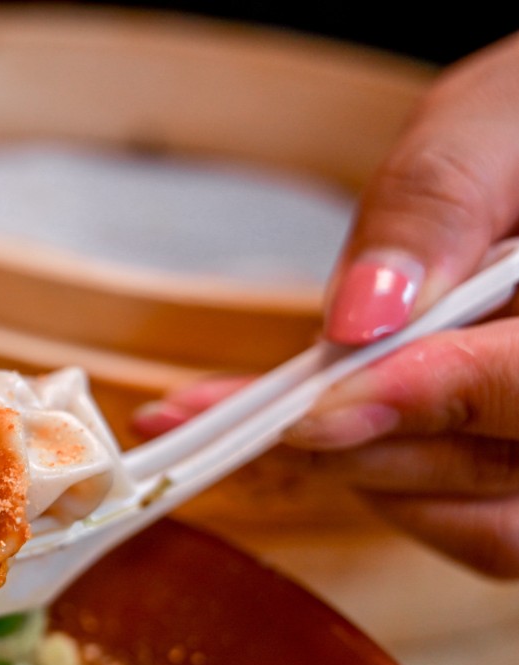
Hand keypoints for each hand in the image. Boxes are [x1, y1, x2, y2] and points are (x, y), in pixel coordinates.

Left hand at [134, 34, 518, 576]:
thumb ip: (436, 207)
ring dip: (340, 469)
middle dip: (336, 445)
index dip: (420, 401)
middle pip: (481, 473)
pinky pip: (456, 515)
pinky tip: (292, 428)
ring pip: (463, 512)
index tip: (306, 409)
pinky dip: (369, 476)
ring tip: (223, 421)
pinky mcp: (513, 465)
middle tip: (201, 418)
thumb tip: (360, 312)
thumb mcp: (488, 125)